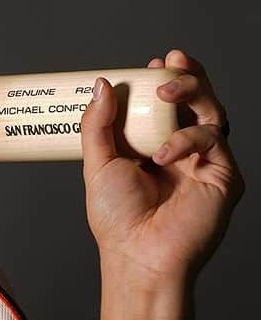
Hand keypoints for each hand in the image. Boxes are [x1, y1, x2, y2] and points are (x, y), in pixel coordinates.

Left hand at [79, 49, 244, 284]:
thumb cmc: (118, 220)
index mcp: (155, 147)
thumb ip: (98, 125)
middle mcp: (183, 151)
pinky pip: (213, 138)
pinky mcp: (222, 174)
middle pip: (196, 100)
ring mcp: (205, 162)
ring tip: (166, 92)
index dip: (163, 81)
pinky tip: (163, 154)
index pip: (166, 106)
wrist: (138, 256)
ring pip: (212, 110)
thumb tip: (102, 85)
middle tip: (170, 63)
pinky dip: (187, 138)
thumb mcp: (99, 164)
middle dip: (186, 75)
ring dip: (192, 91)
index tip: (152, 64)